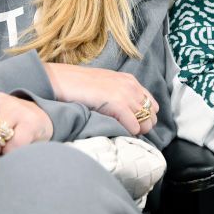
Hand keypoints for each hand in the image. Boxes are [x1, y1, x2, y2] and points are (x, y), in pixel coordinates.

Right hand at [44, 63, 158, 135]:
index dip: (144, 116)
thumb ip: (118, 94)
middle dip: (143, 126)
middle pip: (151, 115)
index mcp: (130, 81)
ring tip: (123, 133)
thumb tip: (127, 113)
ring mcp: (125, 94)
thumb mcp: (105, 85)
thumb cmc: (78, 85)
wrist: (62, 80)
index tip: (133, 124)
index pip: (151, 104)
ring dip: (137, 131)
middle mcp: (131, 86)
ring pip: (146, 122)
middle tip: (128, 132)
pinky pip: (134, 126)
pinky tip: (117, 131)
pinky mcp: (118, 104)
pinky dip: (128, 132)